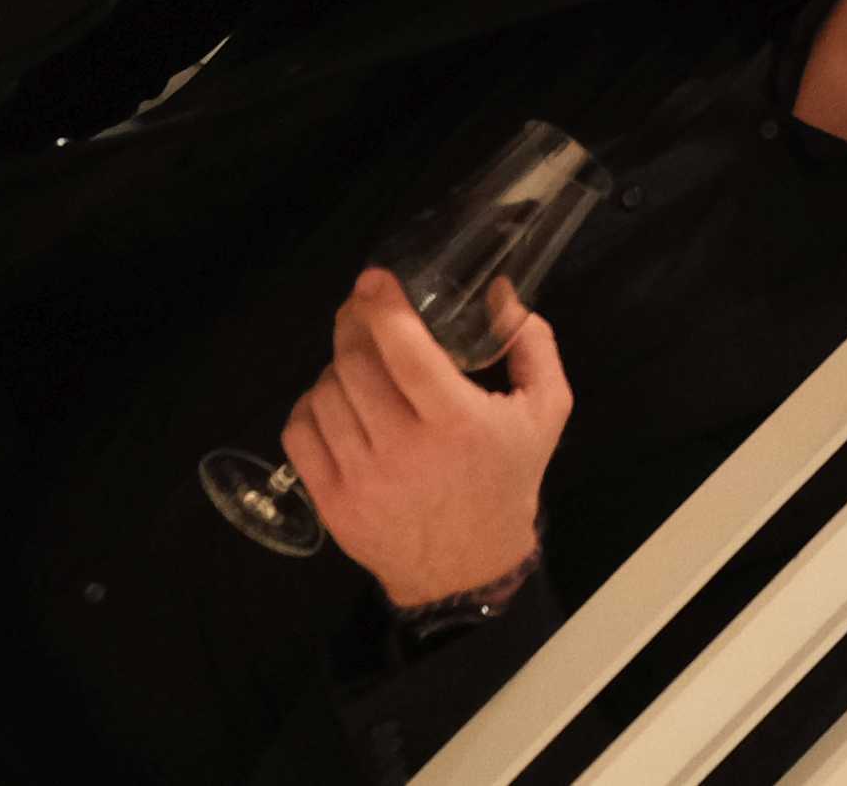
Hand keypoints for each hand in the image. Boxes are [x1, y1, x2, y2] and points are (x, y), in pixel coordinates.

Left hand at [279, 271, 564, 611]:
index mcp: (457, 422)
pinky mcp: (331, 501)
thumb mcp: (546, 409)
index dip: (384, 308)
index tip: (374, 280)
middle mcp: (404, 449)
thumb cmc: (508, 478)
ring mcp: (361, 478)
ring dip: (336, 366)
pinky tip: (335, 401)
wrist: (468, 565)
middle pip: (355, 366)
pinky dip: (310, 406)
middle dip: (353, 324)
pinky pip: (300, 434)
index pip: (405, 352)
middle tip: (361, 307)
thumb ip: (532, 345)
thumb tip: (498, 292)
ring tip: (358, 363)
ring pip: (324, 396)